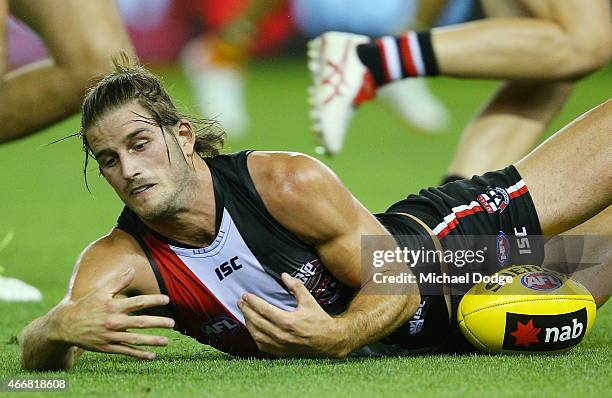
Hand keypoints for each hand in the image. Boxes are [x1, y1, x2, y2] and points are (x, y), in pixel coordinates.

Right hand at [55, 268, 174, 359]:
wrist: (66, 325)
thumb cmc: (86, 305)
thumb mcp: (101, 291)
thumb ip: (119, 282)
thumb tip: (132, 270)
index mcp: (113, 306)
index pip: (138, 302)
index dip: (154, 300)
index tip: (167, 299)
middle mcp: (113, 321)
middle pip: (141, 322)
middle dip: (158, 323)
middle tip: (173, 323)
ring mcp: (110, 336)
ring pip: (135, 339)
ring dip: (152, 341)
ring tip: (167, 341)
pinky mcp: (107, 347)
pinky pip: (126, 352)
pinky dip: (139, 354)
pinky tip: (152, 356)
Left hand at [238, 273, 347, 357]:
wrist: (329, 342)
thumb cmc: (319, 320)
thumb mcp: (309, 301)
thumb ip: (296, 287)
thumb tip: (284, 275)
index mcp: (288, 321)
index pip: (264, 309)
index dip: (252, 302)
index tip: (245, 295)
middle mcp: (281, 335)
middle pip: (257, 321)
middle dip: (246, 310)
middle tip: (240, 301)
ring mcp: (280, 345)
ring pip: (256, 334)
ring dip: (248, 323)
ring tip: (244, 313)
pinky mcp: (280, 352)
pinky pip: (262, 345)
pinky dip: (254, 336)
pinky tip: (252, 328)